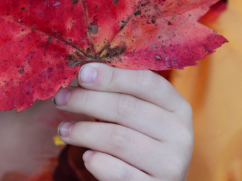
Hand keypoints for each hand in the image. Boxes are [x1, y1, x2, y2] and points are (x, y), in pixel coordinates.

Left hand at [54, 63, 193, 180]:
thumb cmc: (139, 141)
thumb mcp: (138, 115)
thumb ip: (119, 93)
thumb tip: (84, 72)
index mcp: (177, 107)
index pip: (146, 82)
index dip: (112, 76)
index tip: (82, 73)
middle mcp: (180, 134)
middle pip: (127, 108)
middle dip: (86, 100)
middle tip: (60, 99)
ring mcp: (171, 164)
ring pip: (118, 139)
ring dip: (84, 131)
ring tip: (64, 129)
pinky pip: (117, 171)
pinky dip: (96, 161)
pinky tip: (87, 156)